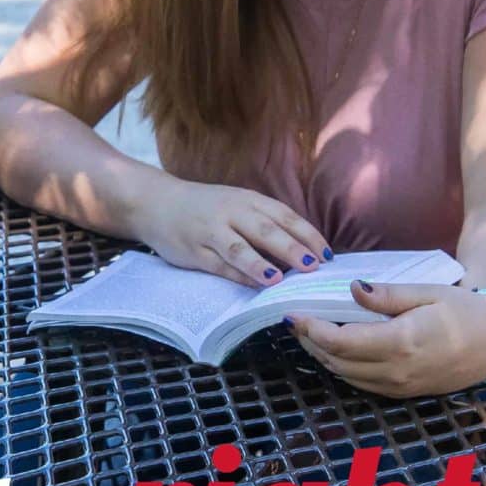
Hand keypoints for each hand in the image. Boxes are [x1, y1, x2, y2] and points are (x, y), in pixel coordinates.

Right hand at [137, 181, 330, 288]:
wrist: (157, 202)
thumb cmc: (207, 207)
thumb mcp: (238, 204)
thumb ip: (266, 223)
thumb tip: (304, 251)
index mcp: (248, 200)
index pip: (285, 216)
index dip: (308, 235)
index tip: (328, 255)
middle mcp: (231, 212)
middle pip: (266, 230)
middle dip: (291, 248)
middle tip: (313, 266)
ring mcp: (211, 232)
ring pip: (239, 248)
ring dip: (259, 264)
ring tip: (278, 278)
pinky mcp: (195, 251)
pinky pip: (219, 265)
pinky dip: (237, 276)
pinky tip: (253, 285)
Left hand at [291, 282, 485, 396]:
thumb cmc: (465, 311)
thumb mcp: (428, 293)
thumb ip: (388, 295)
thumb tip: (352, 289)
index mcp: (401, 343)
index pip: (341, 342)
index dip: (312, 330)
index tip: (294, 314)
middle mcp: (396, 371)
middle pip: (336, 362)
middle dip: (311, 342)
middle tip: (296, 321)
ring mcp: (399, 387)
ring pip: (346, 377)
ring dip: (324, 356)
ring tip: (310, 333)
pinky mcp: (403, 392)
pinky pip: (362, 383)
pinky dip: (343, 367)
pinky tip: (337, 349)